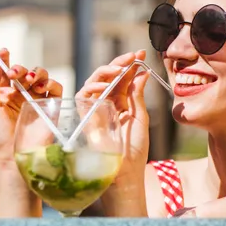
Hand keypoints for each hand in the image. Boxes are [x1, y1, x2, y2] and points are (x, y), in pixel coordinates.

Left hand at [0, 48, 62, 169]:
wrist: (14, 158)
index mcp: (5, 96)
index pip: (7, 73)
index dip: (6, 60)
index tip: (3, 51)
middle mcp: (22, 96)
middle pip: (24, 72)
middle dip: (20, 68)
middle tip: (15, 73)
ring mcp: (37, 101)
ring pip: (41, 76)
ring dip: (36, 72)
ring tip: (29, 80)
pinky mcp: (51, 107)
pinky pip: (56, 88)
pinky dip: (50, 83)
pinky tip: (40, 88)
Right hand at [76, 50, 150, 180]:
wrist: (124, 171)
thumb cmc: (133, 149)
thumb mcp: (140, 117)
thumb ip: (137, 95)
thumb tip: (142, 73)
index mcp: (120, 104)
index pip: (123, 79)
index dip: (130, 65)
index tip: (141, 54)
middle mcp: (106, 103)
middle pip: (109, 77)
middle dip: (120, 63)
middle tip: (133, 56)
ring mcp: (94, 109)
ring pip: (94, 82)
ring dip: (106, 71)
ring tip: (121, 67)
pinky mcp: (84, 116)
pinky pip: (83, 95)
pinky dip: (92, 87)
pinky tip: (105, 84)